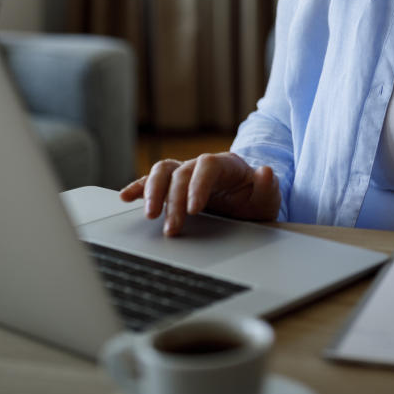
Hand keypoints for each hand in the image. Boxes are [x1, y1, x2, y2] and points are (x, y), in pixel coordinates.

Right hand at [119, 153, 280, 236]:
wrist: (248, 204)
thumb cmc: (257, 200)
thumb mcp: (268, 199)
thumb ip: (268, 187)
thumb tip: (265, 172)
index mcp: (226, 165)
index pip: (207, 166)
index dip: (198, 185)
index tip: (193, 209)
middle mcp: (202, 165)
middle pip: (181, 172)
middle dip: (173, 199)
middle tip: (172, 228)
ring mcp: (186, 174)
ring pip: (163, 171)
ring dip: (152, 191)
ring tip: (149, 215)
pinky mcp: (173, 186)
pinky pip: (152, 181)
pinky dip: (138, 187)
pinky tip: (126, 197)